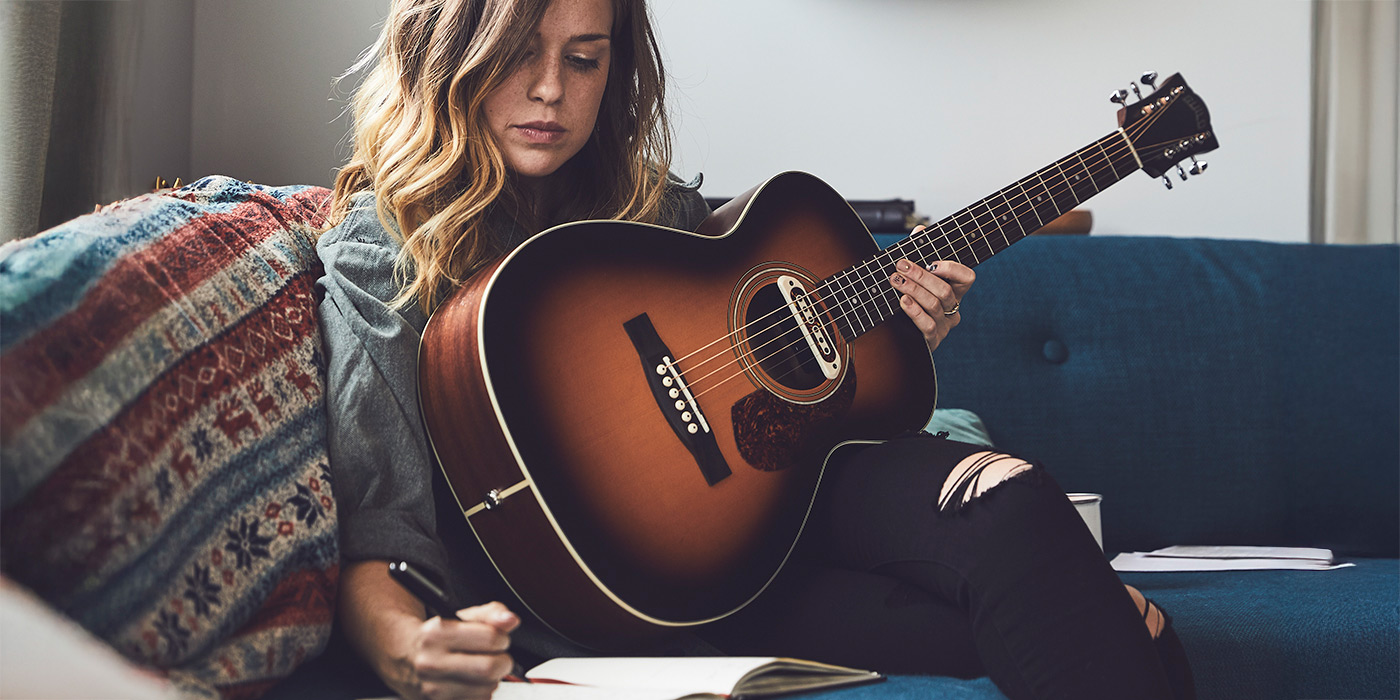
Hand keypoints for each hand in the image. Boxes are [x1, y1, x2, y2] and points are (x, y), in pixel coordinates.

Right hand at [402, 602, 519, 699]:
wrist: (403, 657)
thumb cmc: (436, 637)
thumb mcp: (460, 617)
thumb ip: (490, 614)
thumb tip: (510, 619)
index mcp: (436, 634)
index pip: (491, 639)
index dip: (502, 638)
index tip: (498, 639)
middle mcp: (431, 663)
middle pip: (490, 668)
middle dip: (502, 662)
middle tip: (497, 657)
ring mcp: (433, 690)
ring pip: (487, 690)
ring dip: (491, 680)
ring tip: (479, 670)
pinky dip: (481, 694)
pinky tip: (471, 683)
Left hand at [889, 225, 974, 352]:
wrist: (896, 332)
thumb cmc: (910, 299)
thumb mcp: (915, 276)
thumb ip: (919, 253)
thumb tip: (920, 230)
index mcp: (954, 291)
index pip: (967, 277)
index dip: (952, 269)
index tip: (931, 263)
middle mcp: (953, 308)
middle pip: (944, 290)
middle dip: (921, 276)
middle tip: (901, 266)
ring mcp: (944, 325)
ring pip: (934, 305)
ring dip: (913, 290)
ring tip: (896, 280)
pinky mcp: (932, 340)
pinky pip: (927, 325)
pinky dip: (914, 311)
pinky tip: (903, 301)